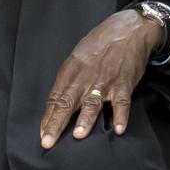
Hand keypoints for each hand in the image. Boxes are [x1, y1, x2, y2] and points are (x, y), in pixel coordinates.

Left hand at [39, 8, 167, 147]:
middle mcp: (85, 77)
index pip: (55, 98)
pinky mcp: (124, 83)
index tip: (42, 134)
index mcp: (71, 71)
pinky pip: (122, 102)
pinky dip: (121, 116)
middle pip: (68, 103)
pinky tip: (118, 128)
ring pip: (93, 102)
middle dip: (57, 123)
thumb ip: (69, 80)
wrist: (127, 29)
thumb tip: (59, 103)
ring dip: (86, 119)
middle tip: (48, 141)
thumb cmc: (100, 43)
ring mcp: (105, 81)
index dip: (48, 117)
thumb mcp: (78, 57)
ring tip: (78, 134)